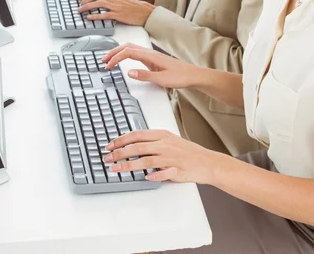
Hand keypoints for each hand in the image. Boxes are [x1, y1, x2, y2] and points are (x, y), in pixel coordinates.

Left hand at [77, 0, 154, 25]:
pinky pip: (104, 14)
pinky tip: (89, 17)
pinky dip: (95, 15)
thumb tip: (100, 2)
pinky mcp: (118, 15)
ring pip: (97, 3)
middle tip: (78, 4)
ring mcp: (116, 6)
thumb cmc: (134, 7)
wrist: (146, 12)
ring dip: (86, 6)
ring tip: (80, 10)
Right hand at [102, 43, 196, 87]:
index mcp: (150, 56)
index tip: (108, 66)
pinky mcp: (152, 59)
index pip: (128, 53)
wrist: (192, 75)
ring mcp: (151, 55)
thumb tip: (129, 72)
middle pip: (127, 47)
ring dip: (119, 52)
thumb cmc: (180, 76)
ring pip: (130, 48)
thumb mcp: (162, 79)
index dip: (116, 58)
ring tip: (110, 59)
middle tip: (103, 60)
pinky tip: (124, 59)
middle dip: (113, 52)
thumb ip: (145, 75)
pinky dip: (125, 54)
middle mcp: (150, 53)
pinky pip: (135, 52)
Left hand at [103, 129, 217, 183]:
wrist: (206, 161)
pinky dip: (153, 176)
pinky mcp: (177, 171)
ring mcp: (171, 158)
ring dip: (129, 165)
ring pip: (146, 160)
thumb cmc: (186, 151)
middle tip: (107, 158)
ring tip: (116, 169)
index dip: (122, 140)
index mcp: (162, 135)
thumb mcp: (169, 139)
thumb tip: (132, 142)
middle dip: (120, 153)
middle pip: (138, 147)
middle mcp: (165, 145)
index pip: (137, 135)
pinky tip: (144, 178)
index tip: (110, 145)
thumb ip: (152, 140)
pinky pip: (163, 173)